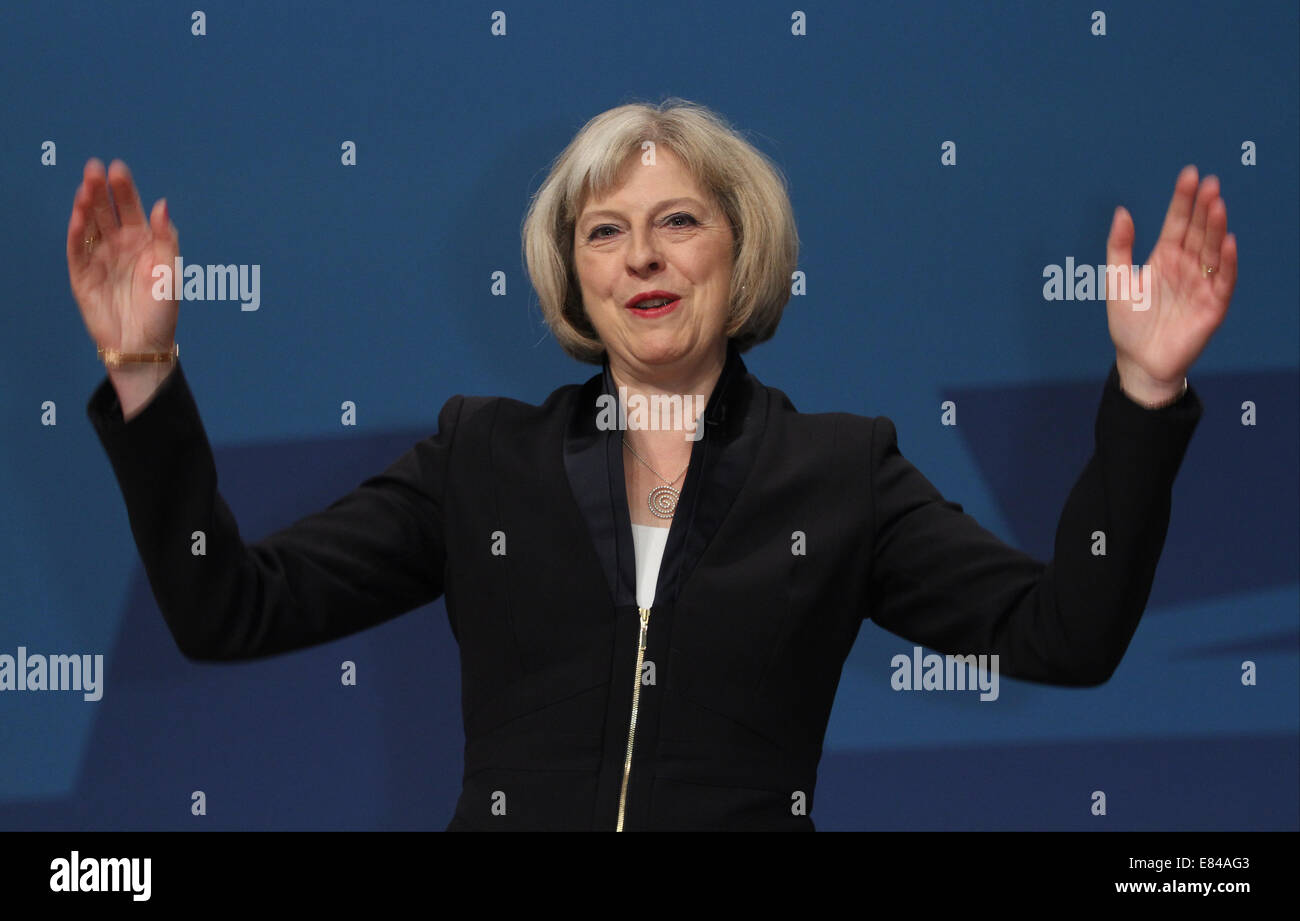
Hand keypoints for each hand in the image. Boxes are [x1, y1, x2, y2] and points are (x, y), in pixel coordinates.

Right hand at [67, 158, 179, 356]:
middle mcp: (119, 245)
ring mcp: (99, 258)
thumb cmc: (162, 311)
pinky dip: (77, 233)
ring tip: (85, 186)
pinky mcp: (82, 275)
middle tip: (95, 168)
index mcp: (143, 241)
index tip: (118, 168)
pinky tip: (77, 216)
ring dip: (86, 206)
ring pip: (89, 226)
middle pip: (107, 211)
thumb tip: (161, 204)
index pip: (131, 209)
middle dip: (100, 190)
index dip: (124, 189)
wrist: (144, 345)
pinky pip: (78, 250)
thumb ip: (166, 239)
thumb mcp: (171, 273)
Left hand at [1104, 165, 1236, 403]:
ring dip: (1217, 228)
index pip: (1178, 222)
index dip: (1184, 199)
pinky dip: (1228, 263)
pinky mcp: (1213, 306)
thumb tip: (1122, 211)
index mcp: (1165, 257)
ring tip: (1217, 204)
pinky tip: (1228, 242)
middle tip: (1209, 183)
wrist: (1138, 361)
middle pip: (1199, 231)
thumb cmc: (1129, 323)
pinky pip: (1223, 281)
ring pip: (1213, 251)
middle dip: (1204, 207)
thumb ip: (1119, 247)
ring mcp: (1201, 285)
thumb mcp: (1117, 281)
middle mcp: (1186, 266)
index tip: (1189, 174)